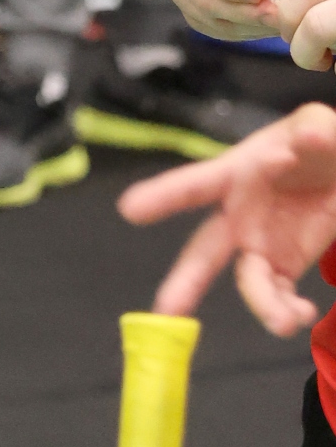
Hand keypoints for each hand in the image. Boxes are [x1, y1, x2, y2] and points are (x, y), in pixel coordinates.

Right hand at [117, 102, 335, 331]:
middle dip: (186, 281)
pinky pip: (279, 296)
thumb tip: (310, 137)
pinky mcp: (284, 266)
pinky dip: (288, 310)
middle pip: (204, 252)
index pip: (195, 185)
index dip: (164, 196)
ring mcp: (259, 245)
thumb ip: (314, 129)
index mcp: (236, 175)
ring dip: (263, 305)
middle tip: (166, 309)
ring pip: (249, 282)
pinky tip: (301, 313)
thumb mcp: (316, 125)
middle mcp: (237, 216)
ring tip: (285, 321)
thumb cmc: (316, 142)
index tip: (130, 209)